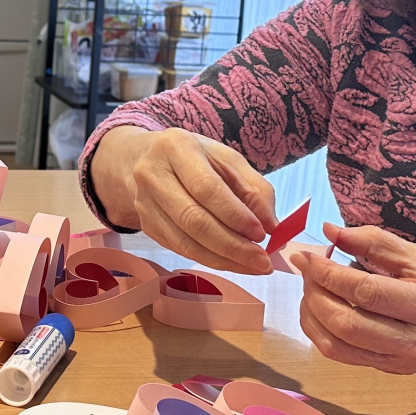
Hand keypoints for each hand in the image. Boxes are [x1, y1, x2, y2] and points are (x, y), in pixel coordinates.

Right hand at [89, 125, 277, 273]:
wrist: (144, 160)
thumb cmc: (194, 157)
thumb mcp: (227, 160)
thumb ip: (254, 189)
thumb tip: (272, 227)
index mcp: (176, 148)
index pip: (206, 187)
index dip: (234, 214)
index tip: (261, 234)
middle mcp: (152, 174)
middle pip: (193, 219)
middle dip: (232, 245)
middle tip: (263, 261)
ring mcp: (144, 203)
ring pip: (185, 242)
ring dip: (223, 259)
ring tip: (253, 266)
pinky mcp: (145, 226)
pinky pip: (180, 249)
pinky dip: (211, 260)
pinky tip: (233, 262)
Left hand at [291, 223, 415, 373]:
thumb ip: (376, 242)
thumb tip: (330, 231)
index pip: (366, 293)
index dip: (329, 273)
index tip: (306, 255)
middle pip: (347, 324)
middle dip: (315, 293)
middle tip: (306, 270)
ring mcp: (402, 362)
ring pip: (338, 346)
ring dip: (312, 315)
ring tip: (310, 287)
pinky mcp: (390, 370)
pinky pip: (343, 356)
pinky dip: (321, 332)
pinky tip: (318, 309)